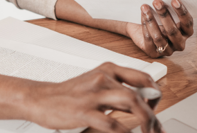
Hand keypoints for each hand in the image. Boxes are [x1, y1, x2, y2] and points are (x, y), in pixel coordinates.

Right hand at [25, 62, 160, 132]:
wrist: (40, 98)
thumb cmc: (69, 95)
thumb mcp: (95, 85)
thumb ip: (117, 92)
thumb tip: (142, 104)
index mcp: (108, 70)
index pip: (143, 77)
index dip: (155, 94)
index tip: (156, 108)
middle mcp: (103, 78)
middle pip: (140, 92)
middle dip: (153, 114)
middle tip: (156, 129)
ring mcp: (93, 94)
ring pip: (130, 101)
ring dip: (146, 119)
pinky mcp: (84, 111)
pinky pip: (111, 122)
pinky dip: (125, 132)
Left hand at [127, 0, 193, 57]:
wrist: (139, 27)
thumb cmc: (156, 17)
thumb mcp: (164, 12)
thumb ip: (168, 6)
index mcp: (186, 32)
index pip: (187, 23)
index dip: (181, 12)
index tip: (174, 0)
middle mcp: (179, 43)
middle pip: (173, 31)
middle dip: (164, 15)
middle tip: (157, 2)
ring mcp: (167, 50)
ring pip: (159, 37)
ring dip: (151, 20)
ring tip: (145, 8)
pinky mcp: (154, 53)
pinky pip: (149, 40)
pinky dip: (145, 27)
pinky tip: (142, 16)